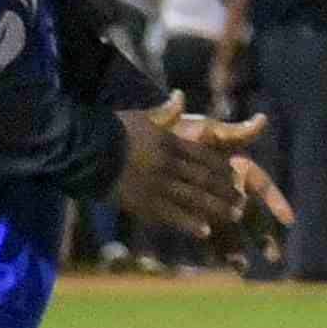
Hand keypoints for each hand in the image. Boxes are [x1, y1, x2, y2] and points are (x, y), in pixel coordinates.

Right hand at [108, 94, 254, 243]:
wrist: (85, 151)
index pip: (204, 156)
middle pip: (204, 178)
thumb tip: (180, 96)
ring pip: (194, 198)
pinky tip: (204, 231)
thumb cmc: (111, 130)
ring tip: (234, 216)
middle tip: (241, 200)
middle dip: (225, 190)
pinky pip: (171, 215)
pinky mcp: (144, 203)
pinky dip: (190, 223)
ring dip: (216, 208)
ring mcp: (158, 185)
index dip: (221, 167)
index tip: (233, 174)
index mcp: (169, 142)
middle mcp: (169, 165)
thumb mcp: (140, 117)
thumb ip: (163, 112)